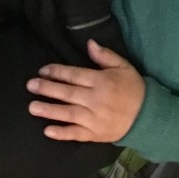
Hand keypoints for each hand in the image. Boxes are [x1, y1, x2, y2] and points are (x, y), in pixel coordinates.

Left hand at [27, 39, 145, 142]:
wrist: (148, 115)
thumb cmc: (133, 88)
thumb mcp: (124, 67)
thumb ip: (105, 55)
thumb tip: (89, 43)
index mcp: (102, 81)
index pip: (75, 75)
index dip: (57, 72)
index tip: (43, 70)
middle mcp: (96, 99)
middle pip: (68, 93)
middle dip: (47, 88)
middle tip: (30, 85)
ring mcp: (95, 118)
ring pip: (69, 113)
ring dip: (49, 110)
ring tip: (32, 107)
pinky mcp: (96, 133)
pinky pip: (77, 134)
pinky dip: (62, 133)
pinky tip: (48, 131)